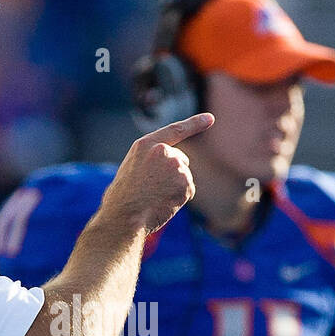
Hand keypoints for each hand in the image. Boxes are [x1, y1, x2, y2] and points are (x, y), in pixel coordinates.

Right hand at [101, 112, 213, 233]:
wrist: (124, 217)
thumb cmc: (124, 198)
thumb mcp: (133, 168)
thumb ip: (151, 159)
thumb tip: (172, 167)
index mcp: (146, 144)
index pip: (175, 130)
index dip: (195, 123)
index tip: (210, 118)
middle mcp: (163, 151)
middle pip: (181, 160)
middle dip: (173, 174)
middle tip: (152, 189)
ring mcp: (176, 166)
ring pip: (184, 178)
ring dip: (174, 189)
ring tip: (154, 197)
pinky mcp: (185, 183)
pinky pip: (188, 192)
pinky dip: (179, 200)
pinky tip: (164, 203)